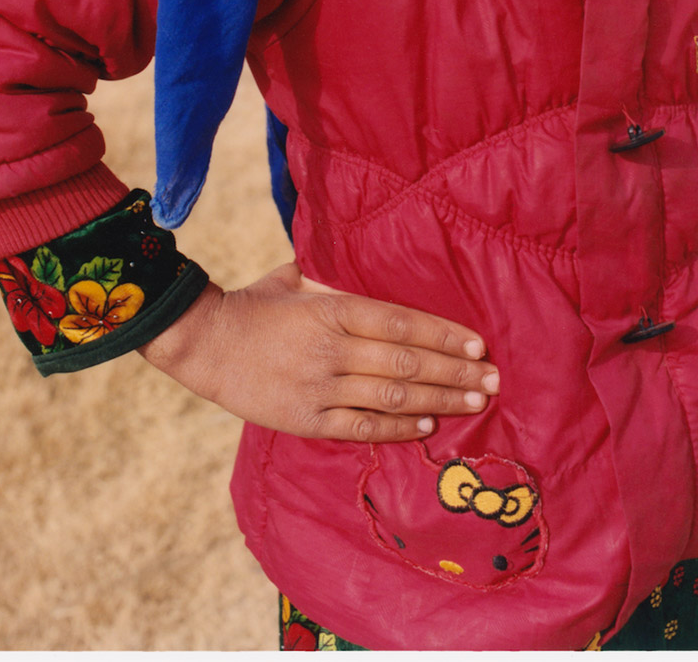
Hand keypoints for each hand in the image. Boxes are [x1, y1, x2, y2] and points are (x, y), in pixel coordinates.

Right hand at [138, 261, 498, 442]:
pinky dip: (396, 427)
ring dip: (438, 401)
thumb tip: (376, 269)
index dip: (444, 335)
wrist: (204, 344)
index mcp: (332, 309)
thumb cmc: (256, 303)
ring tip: (474, 403)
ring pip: (391, 397)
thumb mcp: (298, 277)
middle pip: (406, 362)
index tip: (479, 344)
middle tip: (494, 380)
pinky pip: (360, 426)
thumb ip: (338, 278)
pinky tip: (425, 425)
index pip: (401, 323)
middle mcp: (331, 349)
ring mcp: (319, 387)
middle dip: (455, 372)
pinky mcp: (306, 420)